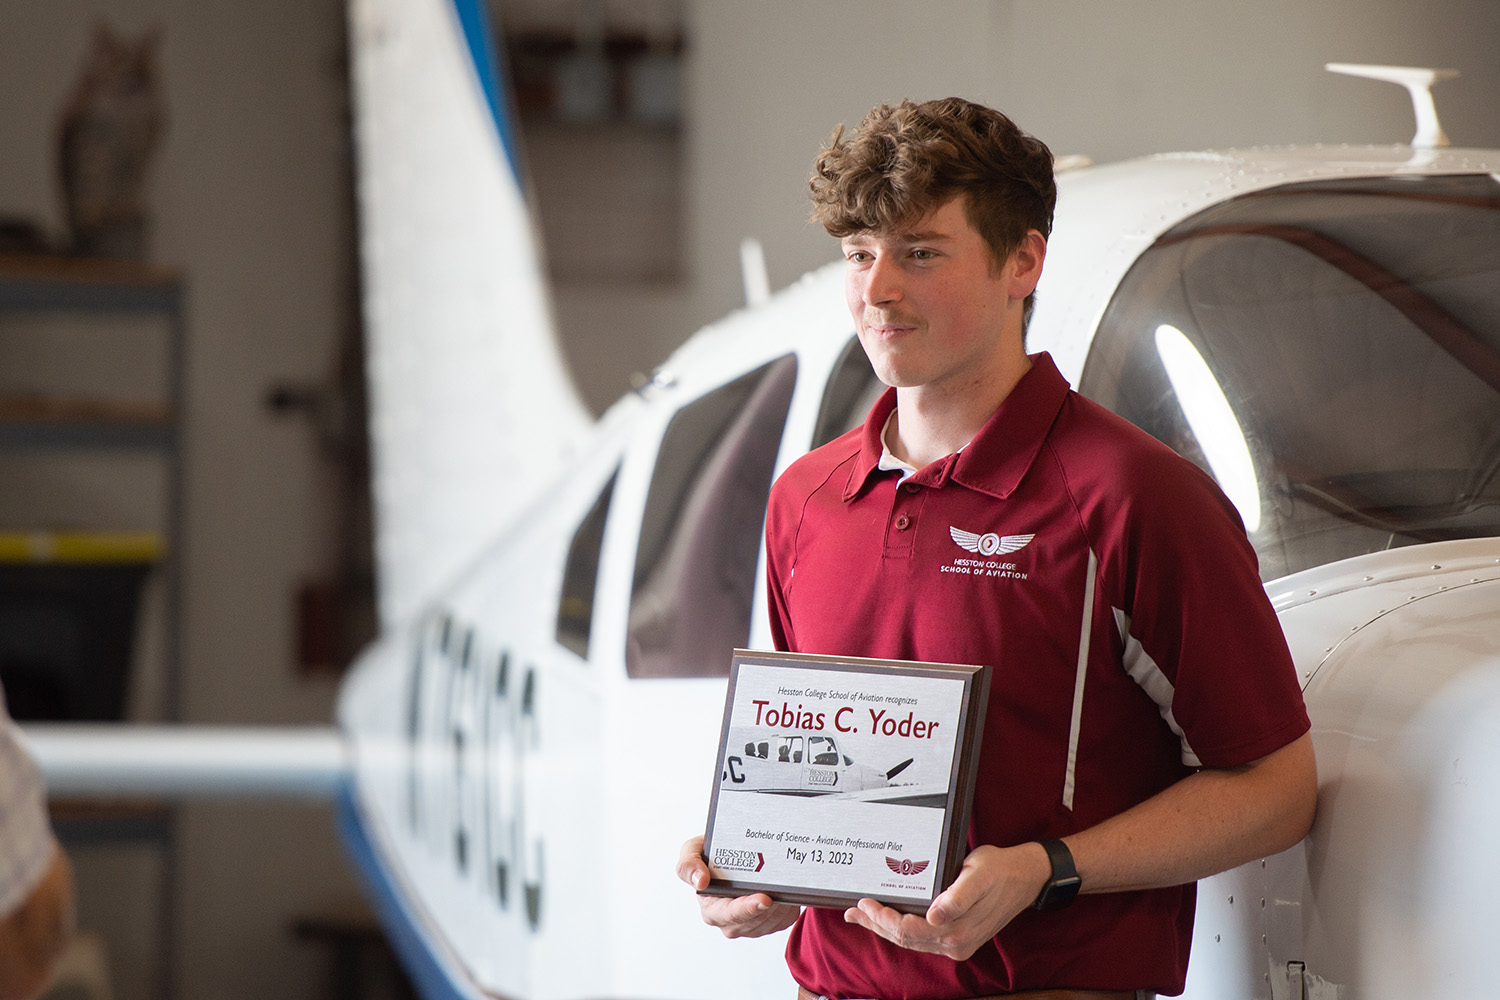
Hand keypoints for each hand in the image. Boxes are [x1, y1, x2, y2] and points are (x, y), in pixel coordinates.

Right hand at [676, 835, 799, 937]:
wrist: (731, 854)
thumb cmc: (710, 855)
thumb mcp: (691, 851)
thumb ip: (688, 864)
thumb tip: (701, 881)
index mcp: (711, 908)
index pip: (731, 914)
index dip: (748, 908)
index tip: (765, 899)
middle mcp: (730, 922)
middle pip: (755, 920)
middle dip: (771, 906)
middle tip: (782, 890)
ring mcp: (750, 926)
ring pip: (771, 921)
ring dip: (781, 906)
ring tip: (787, 885)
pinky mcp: (769, 924)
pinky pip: (783, 920)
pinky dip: (788, 907)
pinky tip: (787, 891)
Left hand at [843, 842, 1048, 960]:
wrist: (1023, 878)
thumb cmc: (998, 870)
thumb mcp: (978, 875)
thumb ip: (957, 897)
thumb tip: (935, 916)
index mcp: (957, 930)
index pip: (908, 930)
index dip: (883, 919)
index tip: (864, 903)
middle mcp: (955, 944)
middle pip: (905, 939)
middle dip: (876, 925)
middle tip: (852, 911)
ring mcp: (956, 944)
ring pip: (911, 941)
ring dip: (884, 928)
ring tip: (861, 916)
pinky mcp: (957, 940)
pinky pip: (921, 939)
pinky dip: (900, 929)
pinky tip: (887, 920)